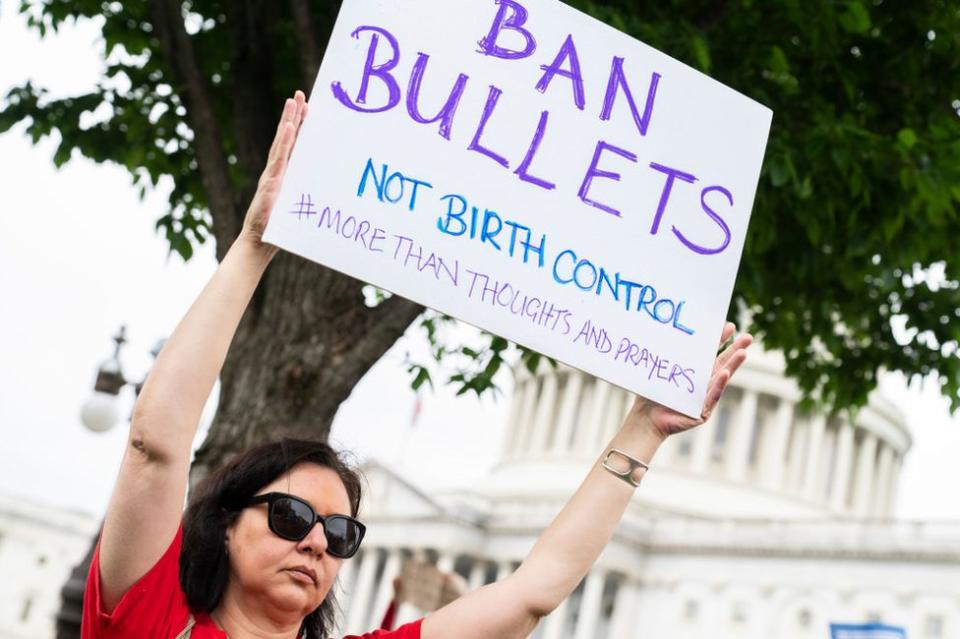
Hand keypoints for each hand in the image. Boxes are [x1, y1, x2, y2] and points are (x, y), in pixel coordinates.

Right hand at [239, 90, 307, 250]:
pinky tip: (289, 126)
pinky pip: (279, 158)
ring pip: (281, 143)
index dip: (299, 126)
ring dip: (288, 121)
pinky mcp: (271, 182)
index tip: (308, 107)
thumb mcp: (299, 207)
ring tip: (293, 102)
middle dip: (293, 116)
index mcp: (285, 174)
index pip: (293, 145)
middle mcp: (277, 170)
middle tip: (300, 94)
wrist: (260, 241)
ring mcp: (273, 174)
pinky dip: (284, 141)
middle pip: (286, 138)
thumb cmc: (280, 229)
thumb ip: (309, 196)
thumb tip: (332, 190)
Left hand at [631, 322, 751, 438]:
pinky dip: (718, 385)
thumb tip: (666, 330)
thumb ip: (668, 356)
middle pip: (722, 364)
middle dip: (736, 350)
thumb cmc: (651, 394)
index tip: (729, 326)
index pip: (709, 354)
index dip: (719, 340)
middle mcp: (703, 384)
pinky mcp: (701, 413)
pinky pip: (711, 397)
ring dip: (733, 366)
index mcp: (694, 372)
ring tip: (743, 353)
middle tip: (749, 337)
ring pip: (721, 379)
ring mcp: (704, 398)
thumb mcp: (661, 371)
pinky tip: (725, 373)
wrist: (644, 419)